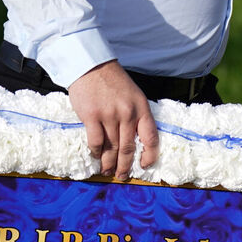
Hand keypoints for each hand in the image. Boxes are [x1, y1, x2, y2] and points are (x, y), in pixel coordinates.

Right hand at [67, 61, 158, 179]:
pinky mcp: (91, 117)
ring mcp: (109, 116)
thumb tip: (135, 139)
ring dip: (109, 163)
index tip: (144, 165)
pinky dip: (96, 152)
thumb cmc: (112, 80)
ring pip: (112, 148)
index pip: (151, 138)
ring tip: (107, 171)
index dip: (150, 155)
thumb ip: (136, 115)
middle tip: (123, 176)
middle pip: (128, 148)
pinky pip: (96, 142)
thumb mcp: (133, 95)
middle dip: (125, 166)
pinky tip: (96, 156)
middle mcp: (127, 114)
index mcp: (141, 108)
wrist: (91, 65)